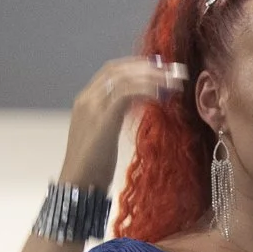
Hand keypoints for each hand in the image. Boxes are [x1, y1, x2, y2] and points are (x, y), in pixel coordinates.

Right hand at [60, 56, 187, 188]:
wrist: (78, 185)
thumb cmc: (94, 167)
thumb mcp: (106, 135)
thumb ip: (118, 116)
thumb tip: (141, 104)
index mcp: (86, 100)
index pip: (112, 72)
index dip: (137, 66)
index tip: (162, 69)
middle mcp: (87, 99)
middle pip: (117, 69)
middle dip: (147, 67)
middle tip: (173, 71)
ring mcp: (92, 106)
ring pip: (123, 78)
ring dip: (151, 77)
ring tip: (174, 82)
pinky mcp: (102, 118)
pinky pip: (125, 93)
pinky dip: (146, 89)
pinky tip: (162, 95)